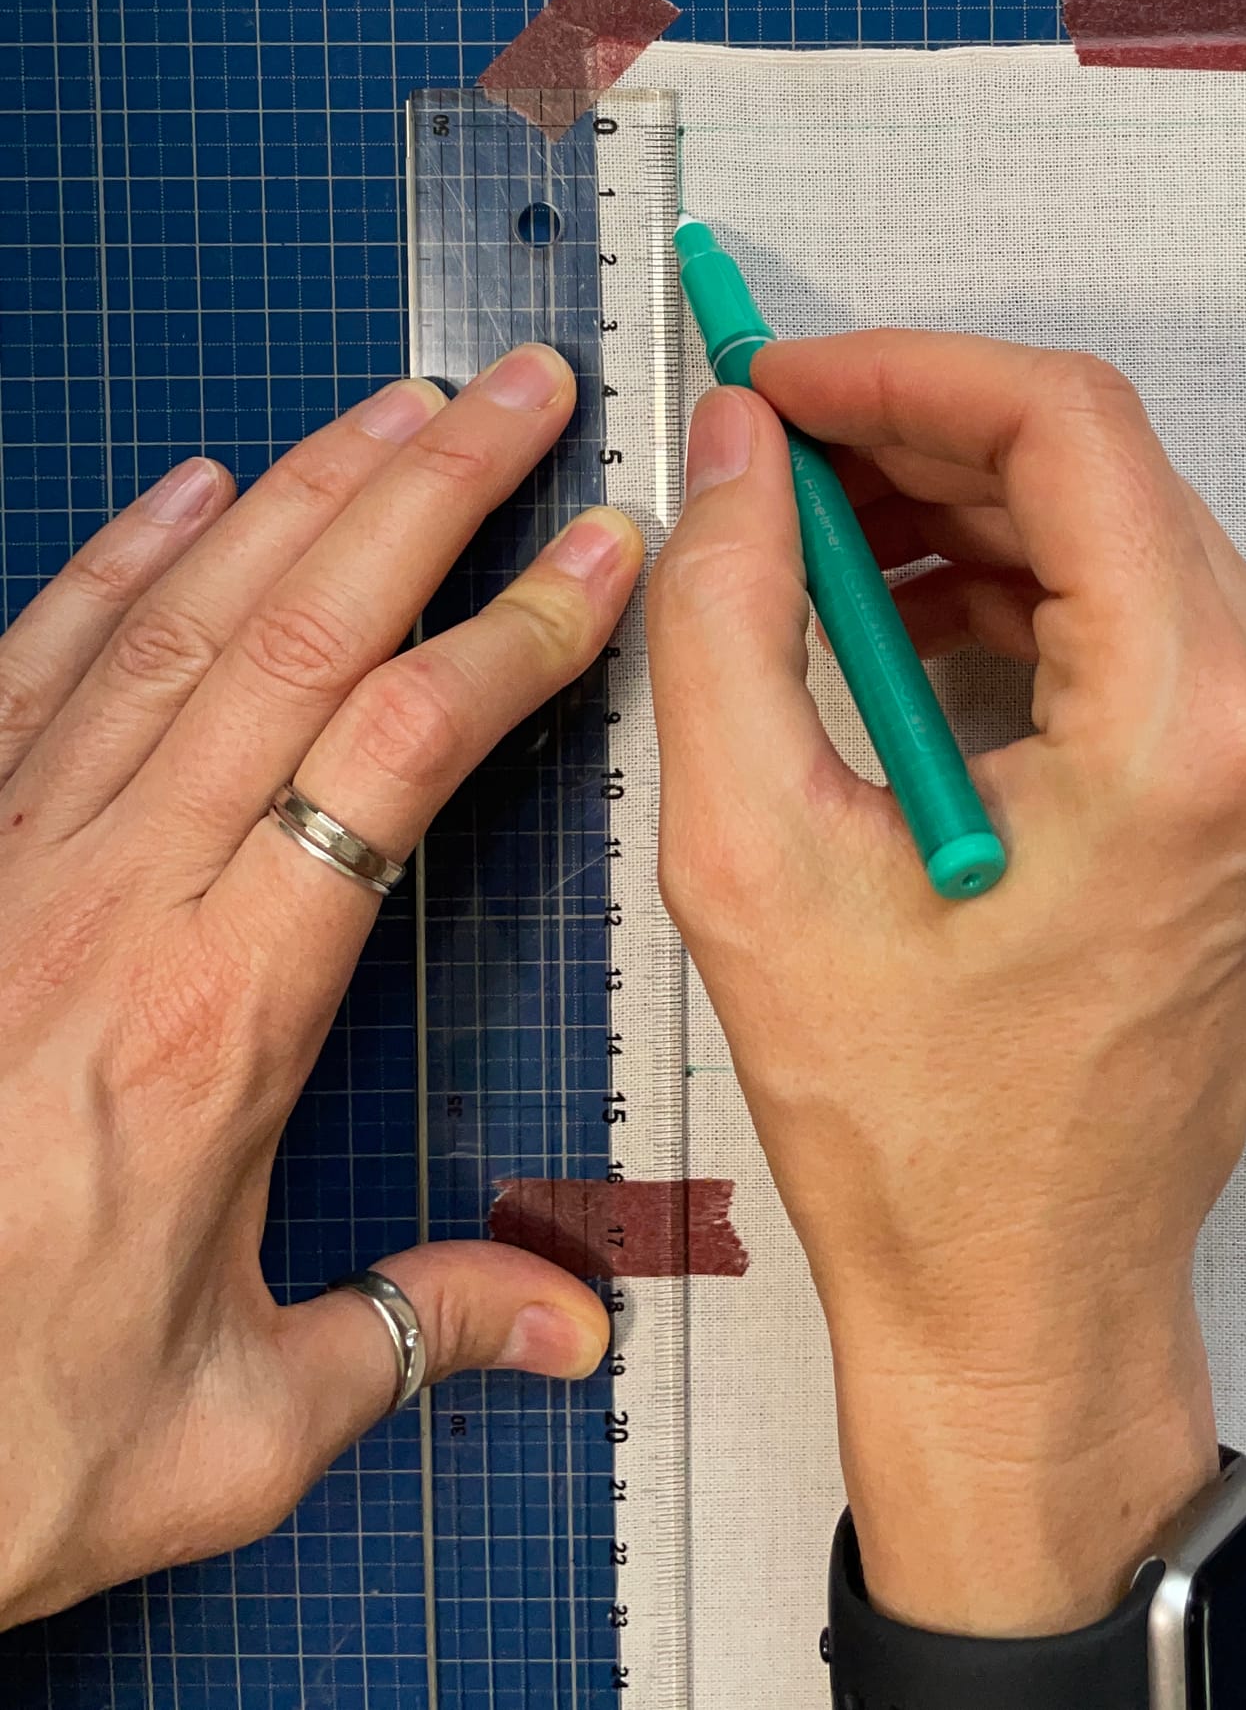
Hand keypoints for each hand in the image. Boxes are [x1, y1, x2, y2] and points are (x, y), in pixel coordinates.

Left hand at [0, 350, 642, 1627]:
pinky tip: (187, 493)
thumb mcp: (226, 1435)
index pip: (400, 751)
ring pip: (176, 621)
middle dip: (431, 490)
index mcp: (218, 1016)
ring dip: (301, 492)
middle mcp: (113, 900)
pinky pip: (29, 665)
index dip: (516, 633)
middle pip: (299, 634)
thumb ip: (406, 1337)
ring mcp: (8, 860)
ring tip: (403, 405)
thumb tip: (563, 1324)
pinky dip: (117, 563)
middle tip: (526, 392)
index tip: (604, 554)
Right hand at [648, 334, 1245, 1638]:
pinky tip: (904, 631)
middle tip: (770, 453)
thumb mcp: (755, 858)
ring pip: (1129, 530)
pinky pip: (1153, 615)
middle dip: (922, 433)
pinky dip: (1027, 590)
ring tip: (814, 547)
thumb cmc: (906, 1126)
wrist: (1032, 1303)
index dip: (905, 369)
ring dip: (969, 510)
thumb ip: (729, 614)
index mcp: (1190, 731)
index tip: (775, 380)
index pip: (1069, 426)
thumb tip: (735, 443)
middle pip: (1104, 467)